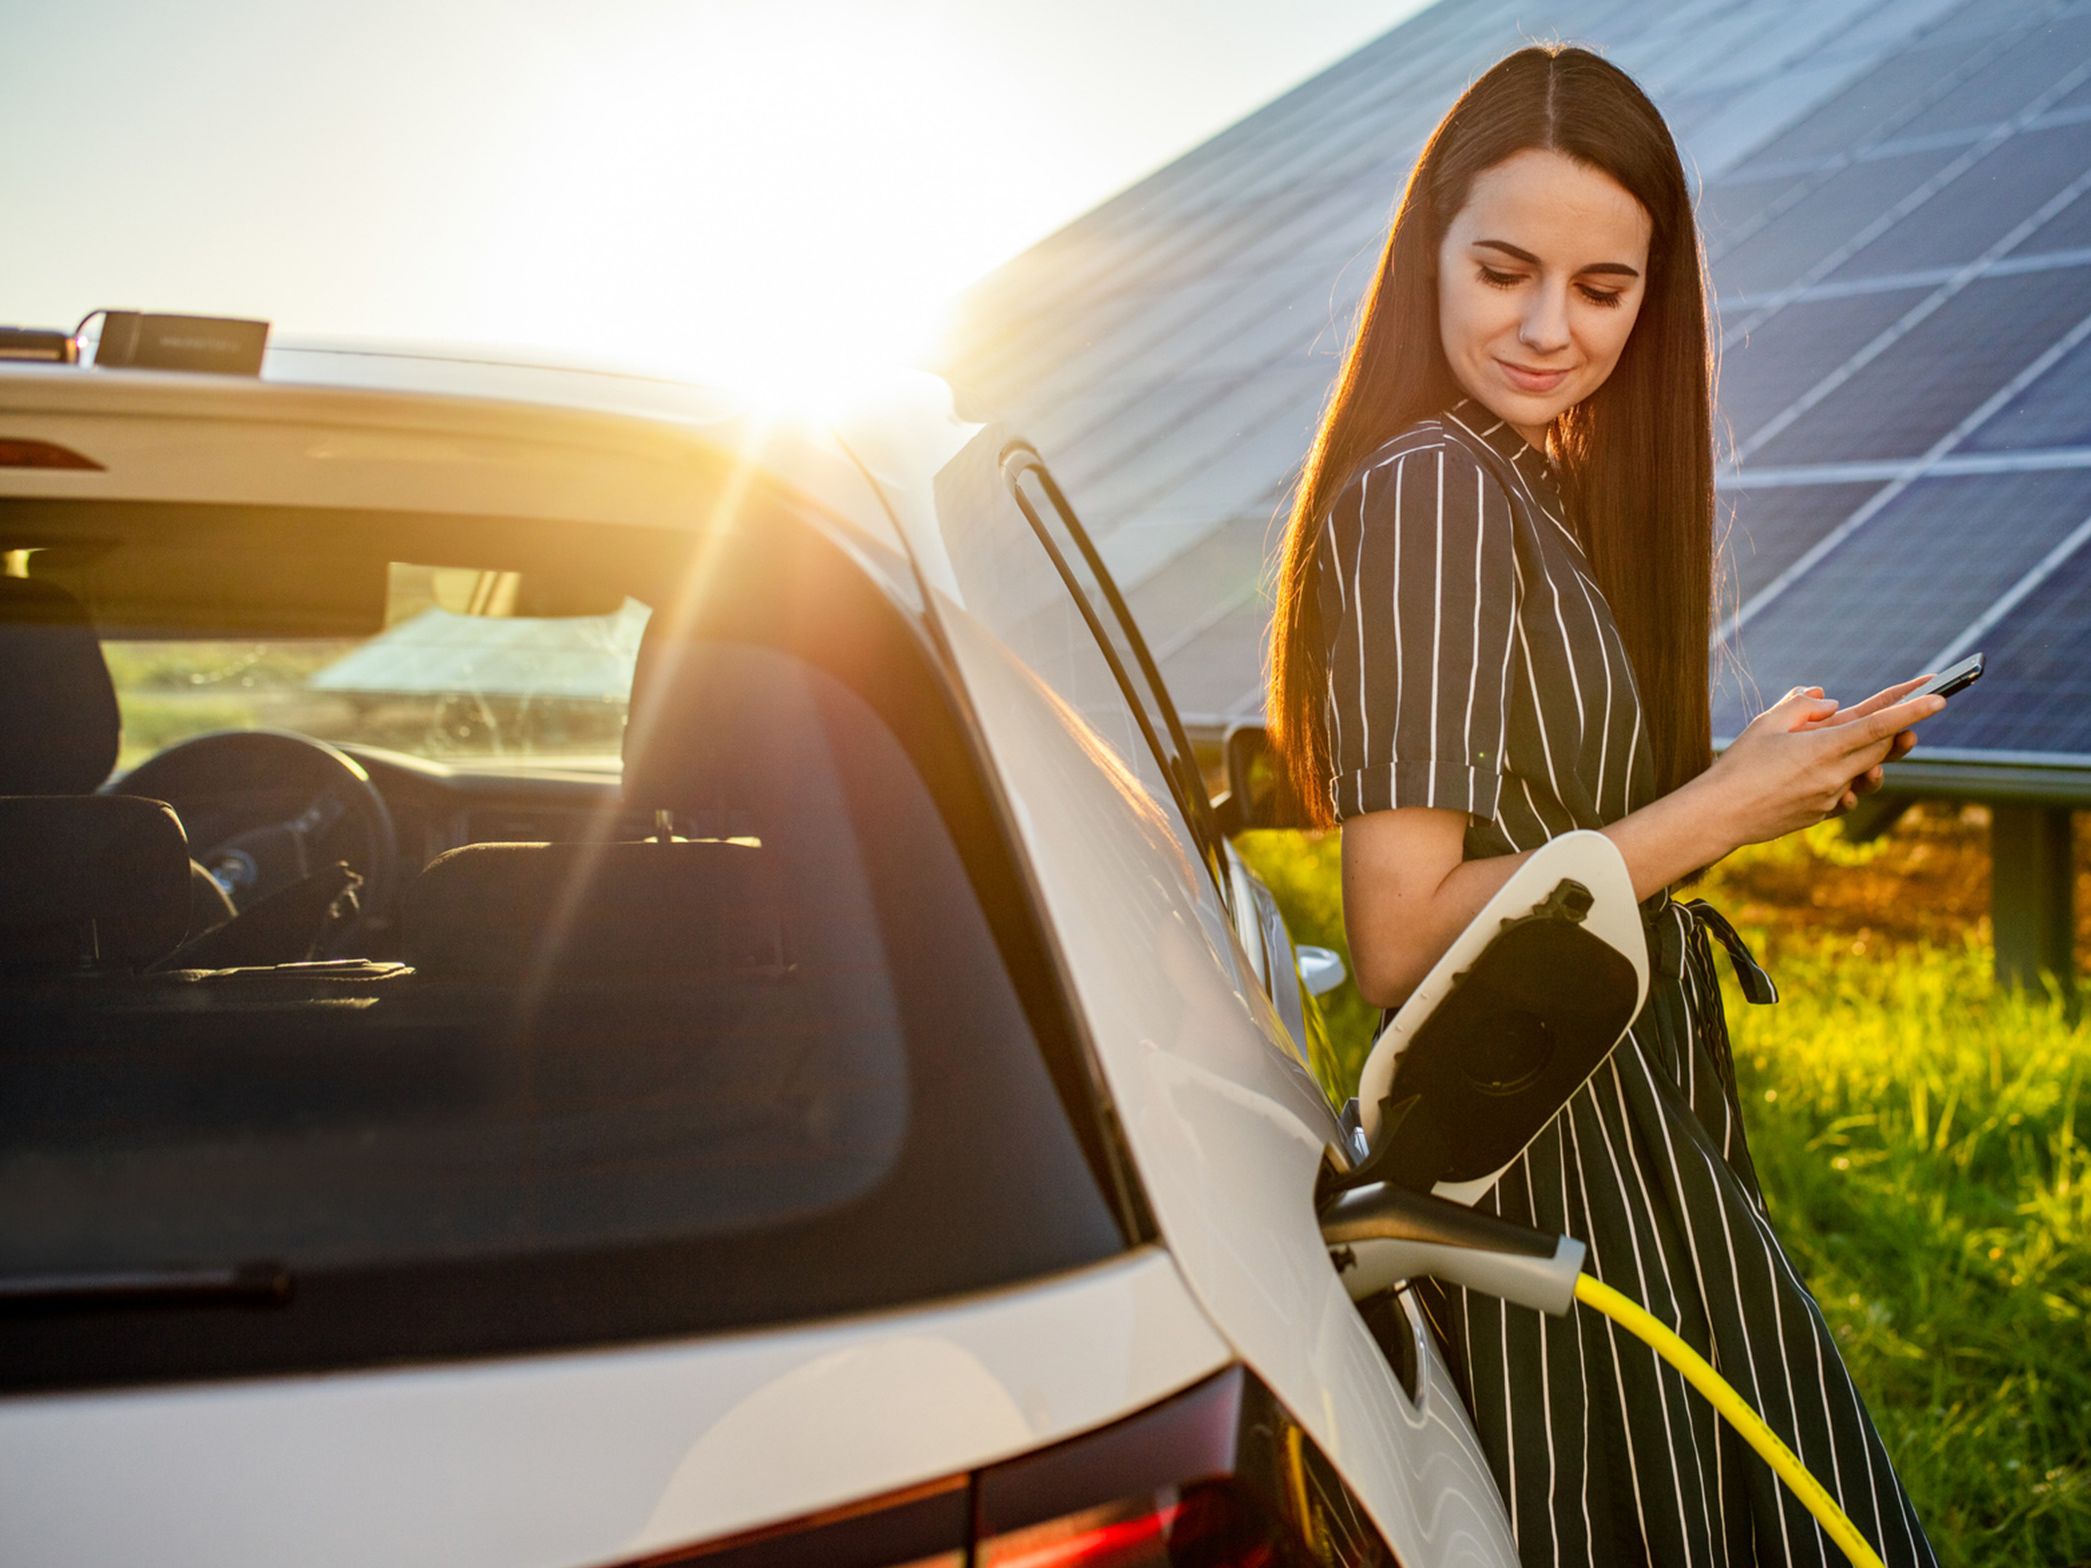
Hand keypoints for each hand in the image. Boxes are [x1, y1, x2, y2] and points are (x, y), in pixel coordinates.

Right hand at [1704, 682, 1944, 847]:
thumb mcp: (1766, 724)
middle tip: (1906, 716)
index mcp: (1824, 749)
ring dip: (1868, 756)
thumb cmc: (1738, 765)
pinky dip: (1842, 778)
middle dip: (1896, 731)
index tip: (1940, 697)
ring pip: (1867, 772)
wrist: (1719, 815)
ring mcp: (1831, 798)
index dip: (1912, 709)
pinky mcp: (1823, 814)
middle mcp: (1835, 775)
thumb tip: (1832, 704)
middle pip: (1883, 748)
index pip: (1880, 725)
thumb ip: (1802, 706)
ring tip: (1848, 745)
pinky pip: (1846, 792)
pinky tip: (1817, 774)